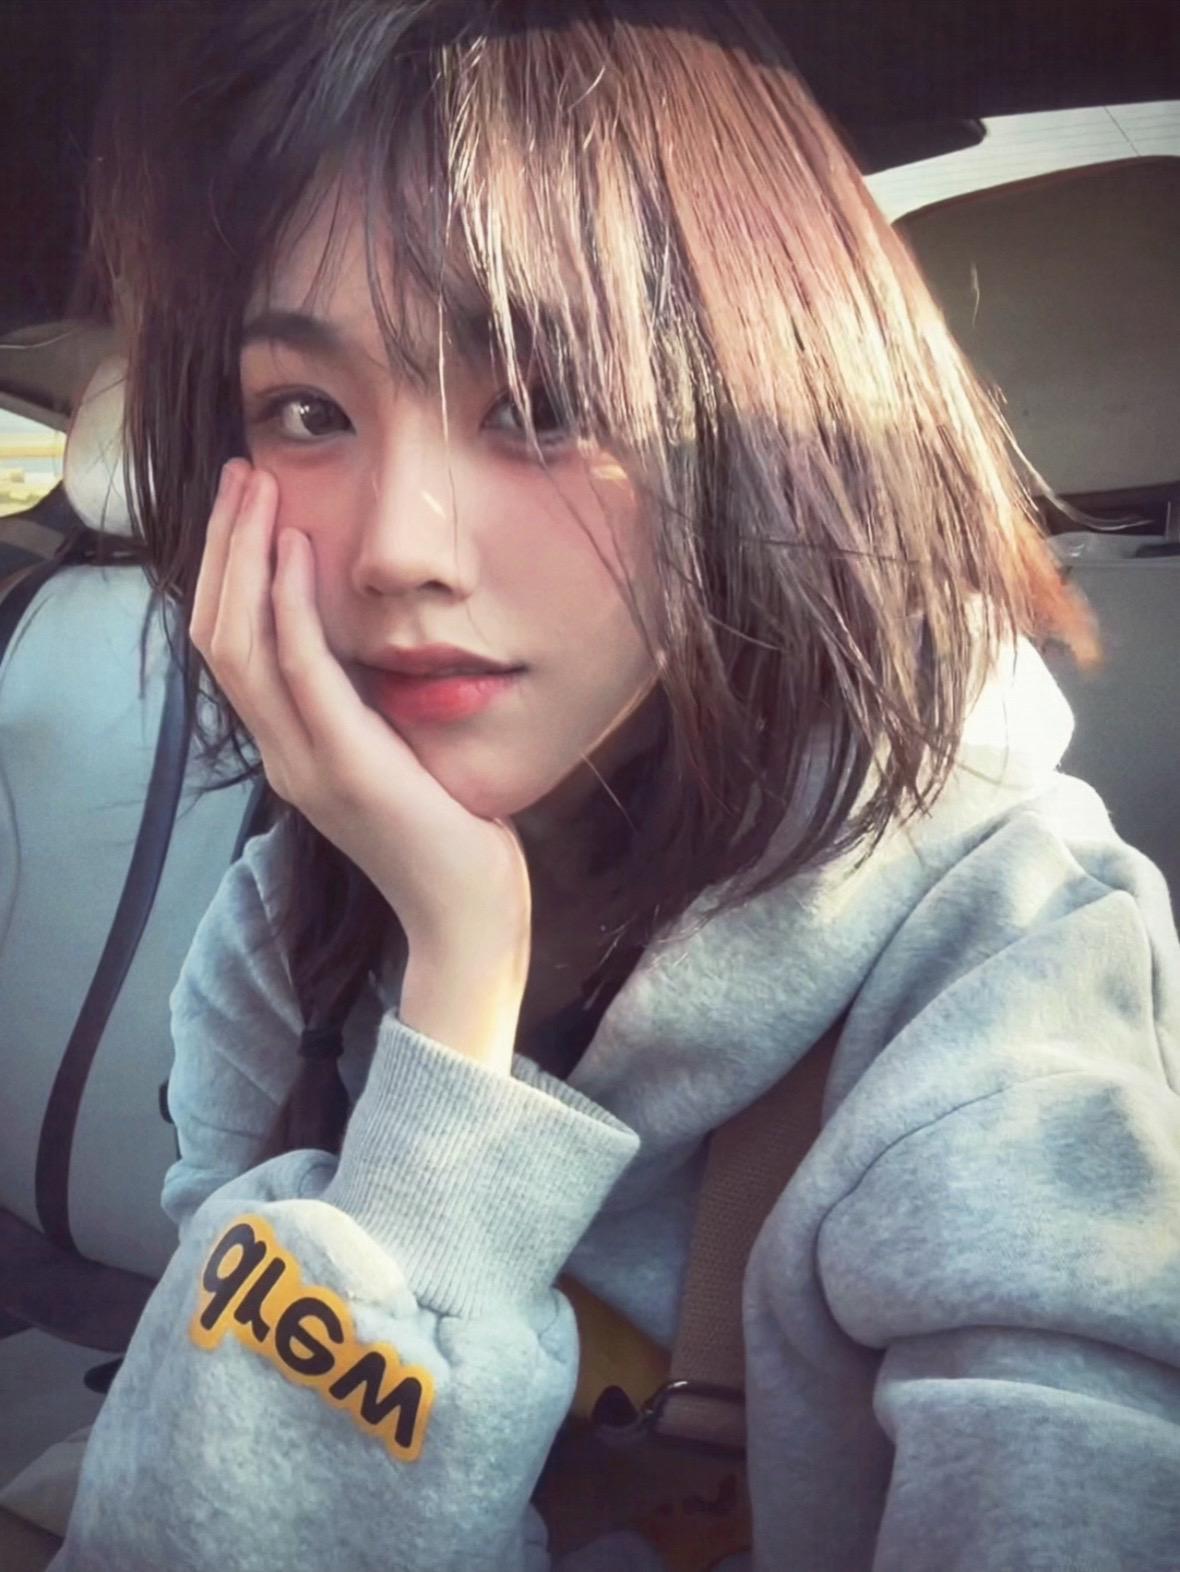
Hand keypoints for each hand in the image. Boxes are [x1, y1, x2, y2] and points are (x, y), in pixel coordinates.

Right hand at [189, 460, 531, 1063]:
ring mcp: (305, 764)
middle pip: (217, 636)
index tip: (247, 508)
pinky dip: (287, 605)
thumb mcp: (395, 753)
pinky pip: (300, 673)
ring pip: (238, 646)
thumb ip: (367, 705)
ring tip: (255, 490)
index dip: (225, 574)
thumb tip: (374, 640)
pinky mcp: (346, 767)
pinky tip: (296, 550)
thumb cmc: (448, 831)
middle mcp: (281, 756)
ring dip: (241, 558)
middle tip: (239, 475)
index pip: (230, 650)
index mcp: (289, 750)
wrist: (468, 914)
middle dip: (222, 549)